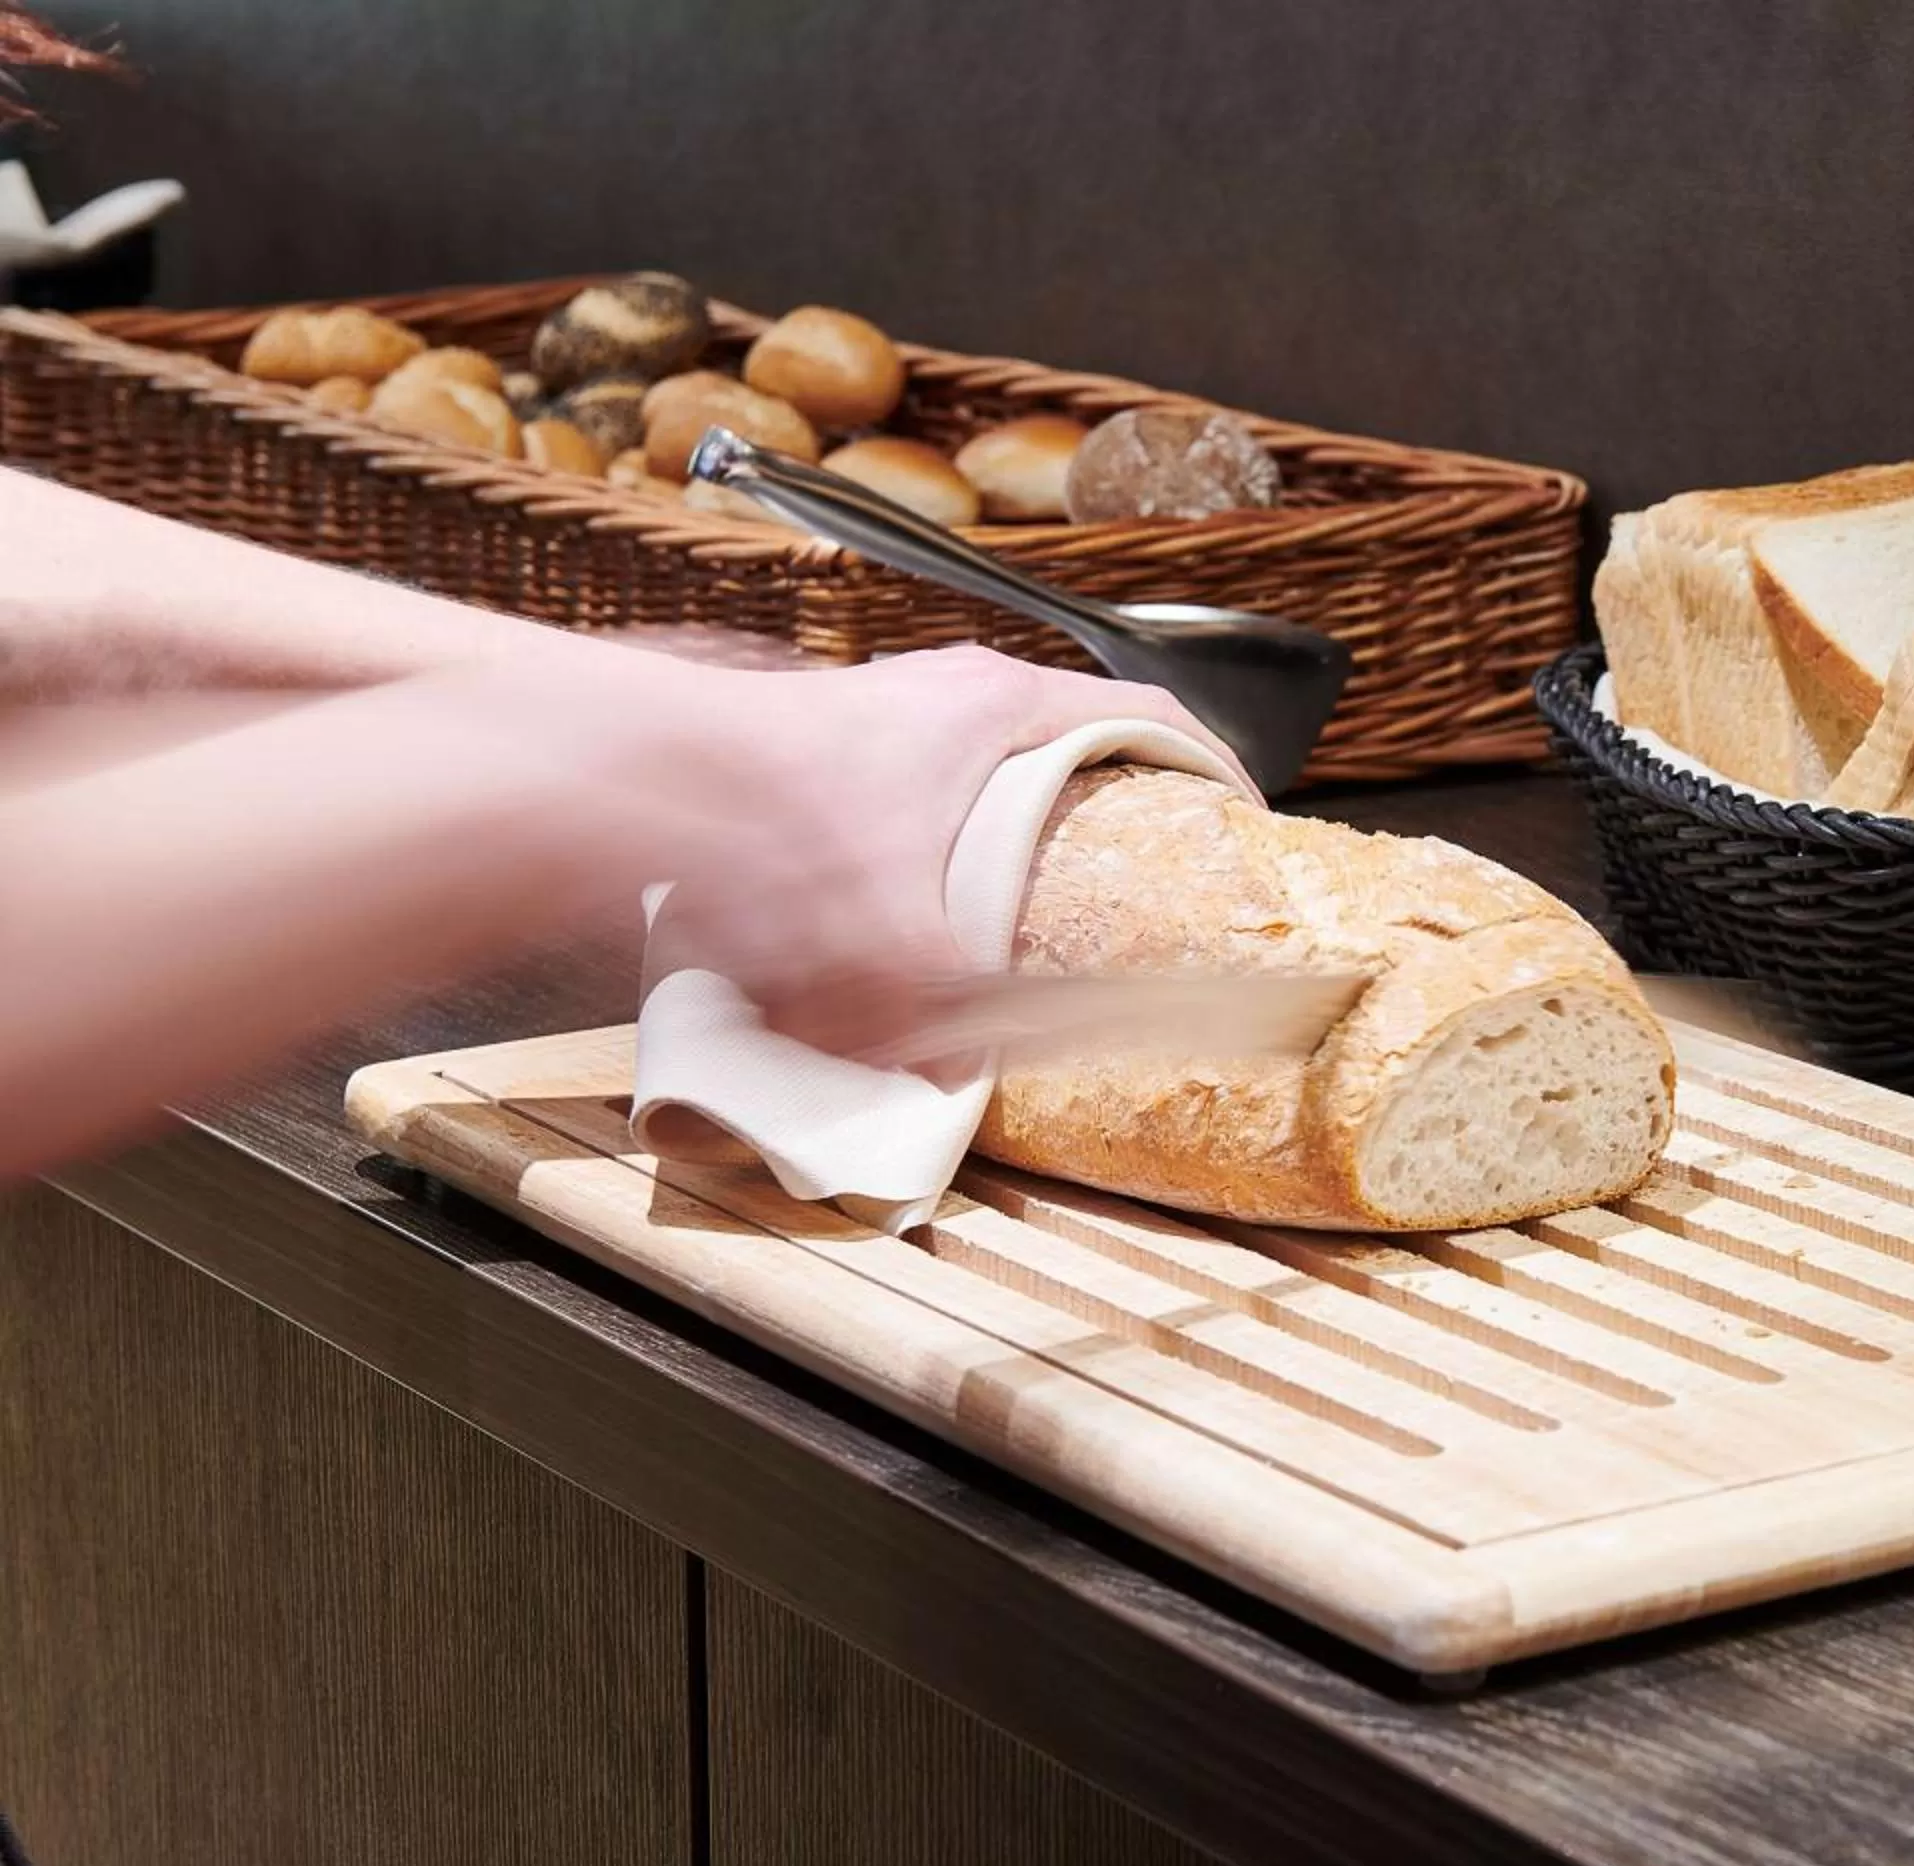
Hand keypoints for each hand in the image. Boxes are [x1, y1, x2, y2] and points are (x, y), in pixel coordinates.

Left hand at [651, 645, 1245, 1071]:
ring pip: (969, 770)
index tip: (1235, 809)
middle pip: (1057, 740)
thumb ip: (939, 1021)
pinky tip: (884, 911)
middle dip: (1092, 808)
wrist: (632, 775)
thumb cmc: (773, 818)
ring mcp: (873, 709)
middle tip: (1121, 874)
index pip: (1148, 711)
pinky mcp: (806, 744)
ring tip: (1008, 909)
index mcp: (1000, 705)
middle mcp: (941, 691)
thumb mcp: (892, 945)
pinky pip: (896, 794)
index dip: (1207, 762)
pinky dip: (912, 847)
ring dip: (994, 831)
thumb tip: (947, 1080)